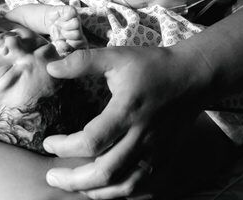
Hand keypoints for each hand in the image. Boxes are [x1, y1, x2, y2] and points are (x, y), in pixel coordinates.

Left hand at [43, 45, 207, 197]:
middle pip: (106, 172)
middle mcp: (142, 136)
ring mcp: (156, 151)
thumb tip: (51, 67)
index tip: (49, 143)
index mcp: (127, 111)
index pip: (91, 141)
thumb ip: (83, 61)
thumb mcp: (117, 56)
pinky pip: (146, 189)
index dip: (64, 147)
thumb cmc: (153, 65)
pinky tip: (109, 189)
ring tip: (76, 185)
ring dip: (96, 192)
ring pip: (125, 187)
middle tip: (52, 177)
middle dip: (74, 181)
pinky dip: (125, 195)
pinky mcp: (166, 158)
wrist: (193, 77)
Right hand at [46, 5, 87, 54]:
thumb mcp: (58, 43)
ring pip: (76, 23)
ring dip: (64, 25)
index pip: (82, 43)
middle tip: (61, 31)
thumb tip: (65, 47)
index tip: (63, 42)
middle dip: (66, 34)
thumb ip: (62, 47)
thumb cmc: (56, 33)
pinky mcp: (72, 10)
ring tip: (60, 25)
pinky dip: (64, 17)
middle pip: (78, 34)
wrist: (50, 20)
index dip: (71, 44)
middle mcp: (80, 27)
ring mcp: (77, 18)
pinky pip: (71, 13)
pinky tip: (61, 18)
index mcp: (79, 37)